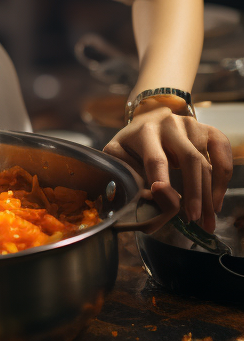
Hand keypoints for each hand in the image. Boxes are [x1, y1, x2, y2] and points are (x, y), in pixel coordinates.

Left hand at [104, 107, 233, 231]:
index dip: (163, 181)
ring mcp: (191, 125)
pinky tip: (217, 200)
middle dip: (194, 193)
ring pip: (206, 161)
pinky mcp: (207, 129)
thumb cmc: (131, 143)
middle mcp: (170, 124)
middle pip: (189, 159)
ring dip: (209, 194)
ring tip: (207, 220)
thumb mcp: (117, 153)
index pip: (156, 158)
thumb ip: (126, 171)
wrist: (146, 119)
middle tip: (194, 219)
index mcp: (144, 131)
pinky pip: (222, 151)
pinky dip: (223, 177)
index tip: (171, 205)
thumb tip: (146, 195)